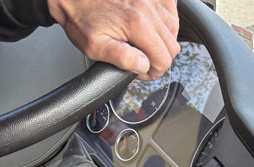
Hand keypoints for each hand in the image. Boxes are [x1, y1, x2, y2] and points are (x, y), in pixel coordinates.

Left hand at [47, 0, 180, 80]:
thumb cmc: (80, 17)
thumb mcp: (94, 47)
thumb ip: (122, 59)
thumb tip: (143, 66)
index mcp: (137, 25)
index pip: (164, 59)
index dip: (154, 72)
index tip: (142, 72)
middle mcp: (146, 9)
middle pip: (171, 45)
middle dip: (159, 58)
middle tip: (143, 61)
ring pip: (173, 29)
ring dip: (163, 41)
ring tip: (146, 45)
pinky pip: (169, 8)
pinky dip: (166, 20)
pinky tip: (154, 27)